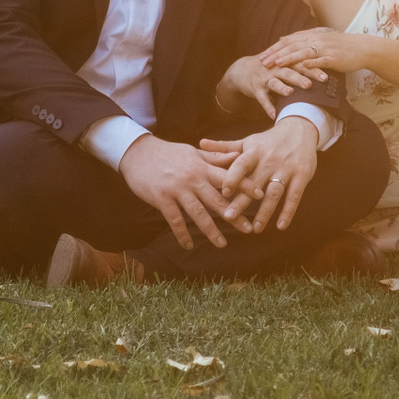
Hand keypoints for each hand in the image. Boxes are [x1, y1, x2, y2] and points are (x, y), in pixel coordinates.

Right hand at [118, 134, 241, 250]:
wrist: (138, 153)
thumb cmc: (168, 153)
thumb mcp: (193, 153)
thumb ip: (215, 157)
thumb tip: (237, 155)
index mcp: (202, 167)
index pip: (228, 177)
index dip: (245, 185)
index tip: (261, 195)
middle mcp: (193, 178)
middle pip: (217, 199)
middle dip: (234, 215)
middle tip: (249, 228)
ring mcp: (177, 189)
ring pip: (198, 213)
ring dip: (211, 230)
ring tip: (222, 244)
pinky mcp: (162, 199)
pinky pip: (175, 220)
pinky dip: (182, 234)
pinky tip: (189, 245)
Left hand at [198, 117, 319, 232]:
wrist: (300, 129)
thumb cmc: (268, 140)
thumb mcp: (248, 141)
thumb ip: (225, 147)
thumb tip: (200, 143)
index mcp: (255, 152)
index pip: (242, 164)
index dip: (233, 178)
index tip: (223, 193)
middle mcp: (270, 160)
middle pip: (255, 183)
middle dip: (242, 201)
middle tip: (229, 218)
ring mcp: (287, 169)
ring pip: (274, 193)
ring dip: (264, 212)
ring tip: (255, 229)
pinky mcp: (301, 176)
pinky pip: (294, 196)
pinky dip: (288, 212)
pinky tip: (280, 226)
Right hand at [217, 54, 328, 120]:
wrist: (241, 70)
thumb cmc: (268, 67)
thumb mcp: (282, 62)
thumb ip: (299, 63)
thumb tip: (322, 67)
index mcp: (284, 62)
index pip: (301, 64)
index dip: (313, 69)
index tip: (326, 75)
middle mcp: (274, 68)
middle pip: (289, 72)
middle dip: (300, 77)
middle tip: (311, 83)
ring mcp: (264, 78)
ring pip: (275, 83)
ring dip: (282, 88)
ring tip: (290, 93)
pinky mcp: (255, 88)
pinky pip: (262, 98)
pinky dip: (267, 106)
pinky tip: (273, 115)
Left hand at [258, 28, 363, 73]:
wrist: (362, 48)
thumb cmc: (341, 46)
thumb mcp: (320, 38)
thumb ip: (302, 39)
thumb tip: (283, 38)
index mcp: (312, 35)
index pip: (289, 41)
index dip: (274, 48)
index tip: (262, 55)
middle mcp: (316, 39)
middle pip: (292, 46)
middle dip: (276, 54)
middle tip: (263, 61)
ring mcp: (325, 48)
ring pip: (303, 52)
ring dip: (289, 58)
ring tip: (277, 64)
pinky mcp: (334, 57)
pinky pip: (321, 60)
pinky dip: (311, 63)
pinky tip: (302, 66)